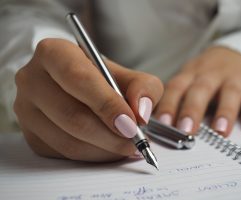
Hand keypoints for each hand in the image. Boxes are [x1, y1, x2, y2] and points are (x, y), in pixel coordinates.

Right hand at [14, 38, 162, 161]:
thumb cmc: (106, 80)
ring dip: (105, 149)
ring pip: (68, 140)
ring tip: (127, 146)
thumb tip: (140, 113)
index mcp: (54, 53)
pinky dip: (93, 156)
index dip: (107, 104)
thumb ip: (144, 88)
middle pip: (72, 115)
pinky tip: (109, 148)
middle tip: (135, 141)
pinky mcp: (31, 135)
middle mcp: (33, 79)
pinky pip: (64, 154)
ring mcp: (26, 110)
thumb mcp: (131, 76)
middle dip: (110, 135)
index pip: (79, 78)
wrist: (83, 89)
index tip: (131, 123)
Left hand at [155, 46, 240, 136]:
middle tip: (186, 130)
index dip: (168, 105)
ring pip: (230, 92)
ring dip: (225, 112)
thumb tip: (158, 126)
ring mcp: (234, 77)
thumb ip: (176, 100)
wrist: (234, 54)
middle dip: (192, 110)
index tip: (162, 123)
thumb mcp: (188, 80)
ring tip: (220, 131)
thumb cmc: (205, 75)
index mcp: (190, 75)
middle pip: (200, 90)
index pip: (176, 88)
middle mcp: (211, 74)